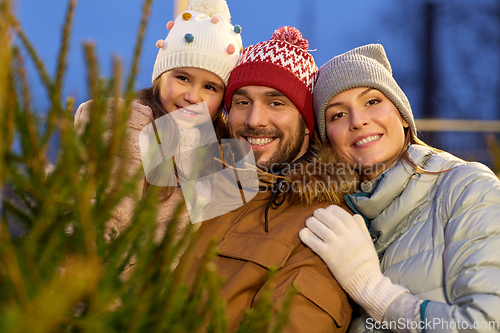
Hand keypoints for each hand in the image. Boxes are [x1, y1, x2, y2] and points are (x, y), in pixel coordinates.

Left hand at [299, 205, 407, 321]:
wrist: (365, 281)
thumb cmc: (367, 262)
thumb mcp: (368, 241)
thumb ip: (361, 227)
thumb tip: (354, 215)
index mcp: (356, 231)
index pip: (342, 214)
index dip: (332, 210)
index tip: (327, 210)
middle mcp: (346, 235)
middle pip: (329, 218)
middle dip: (320, 214)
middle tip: (315, 213)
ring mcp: (336, 245)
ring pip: (320, 228)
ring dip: (312, 223)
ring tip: (308, 221)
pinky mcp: (328, 255)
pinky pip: (314, 242)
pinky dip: (307, 236)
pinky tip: (303, 233)